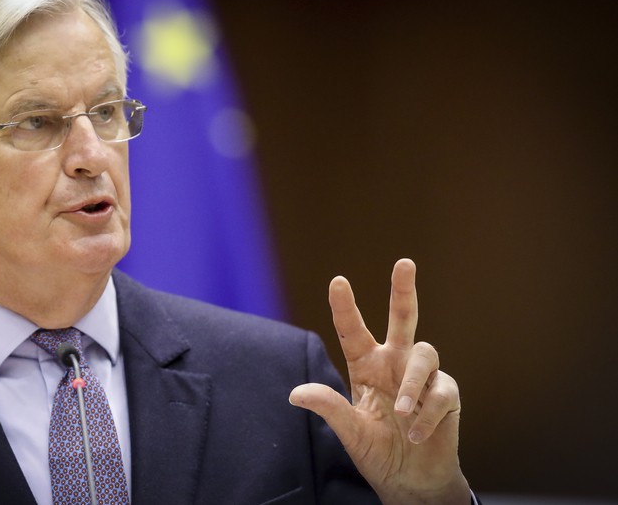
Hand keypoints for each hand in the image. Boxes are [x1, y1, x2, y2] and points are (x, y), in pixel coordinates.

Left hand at [289, 259, 469, 503]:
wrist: (411, 482)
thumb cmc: (377, 451)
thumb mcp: (349, 431)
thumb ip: (329, 409)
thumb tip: (296, 394)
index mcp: (366, 366)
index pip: (353, 331)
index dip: (345, 307)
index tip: (338, 281)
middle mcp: (394, 363)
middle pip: (402, 317)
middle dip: (403, 290)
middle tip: (404, 262)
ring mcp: (422, 376)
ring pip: (425, 353)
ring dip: (412, 384)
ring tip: (402, 414)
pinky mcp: (446, 394)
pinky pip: (441, 391)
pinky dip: (428, 414)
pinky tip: (417, 434)